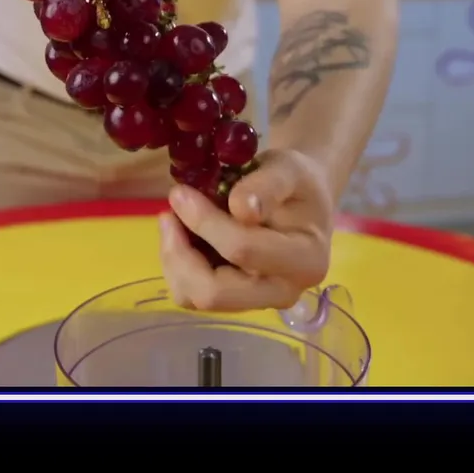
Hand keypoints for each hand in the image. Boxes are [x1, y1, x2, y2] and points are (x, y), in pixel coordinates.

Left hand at [158, 149, 333, 311]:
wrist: (300, 200)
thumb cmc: (296, 183)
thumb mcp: (288, 169)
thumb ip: (269, 185)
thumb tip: (242, 208)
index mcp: (305, 261)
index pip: (244, 251)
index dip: (205, 222)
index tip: (181, 191)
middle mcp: (283, 293)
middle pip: (215, 293)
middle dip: (180, 252)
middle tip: (168, 213)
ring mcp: (256, 303)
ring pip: (195, 299)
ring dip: (174, 259)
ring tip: (172, 220)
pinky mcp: (233, 302)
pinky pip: (190, 296)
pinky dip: (177, 266)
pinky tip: (181, 235)